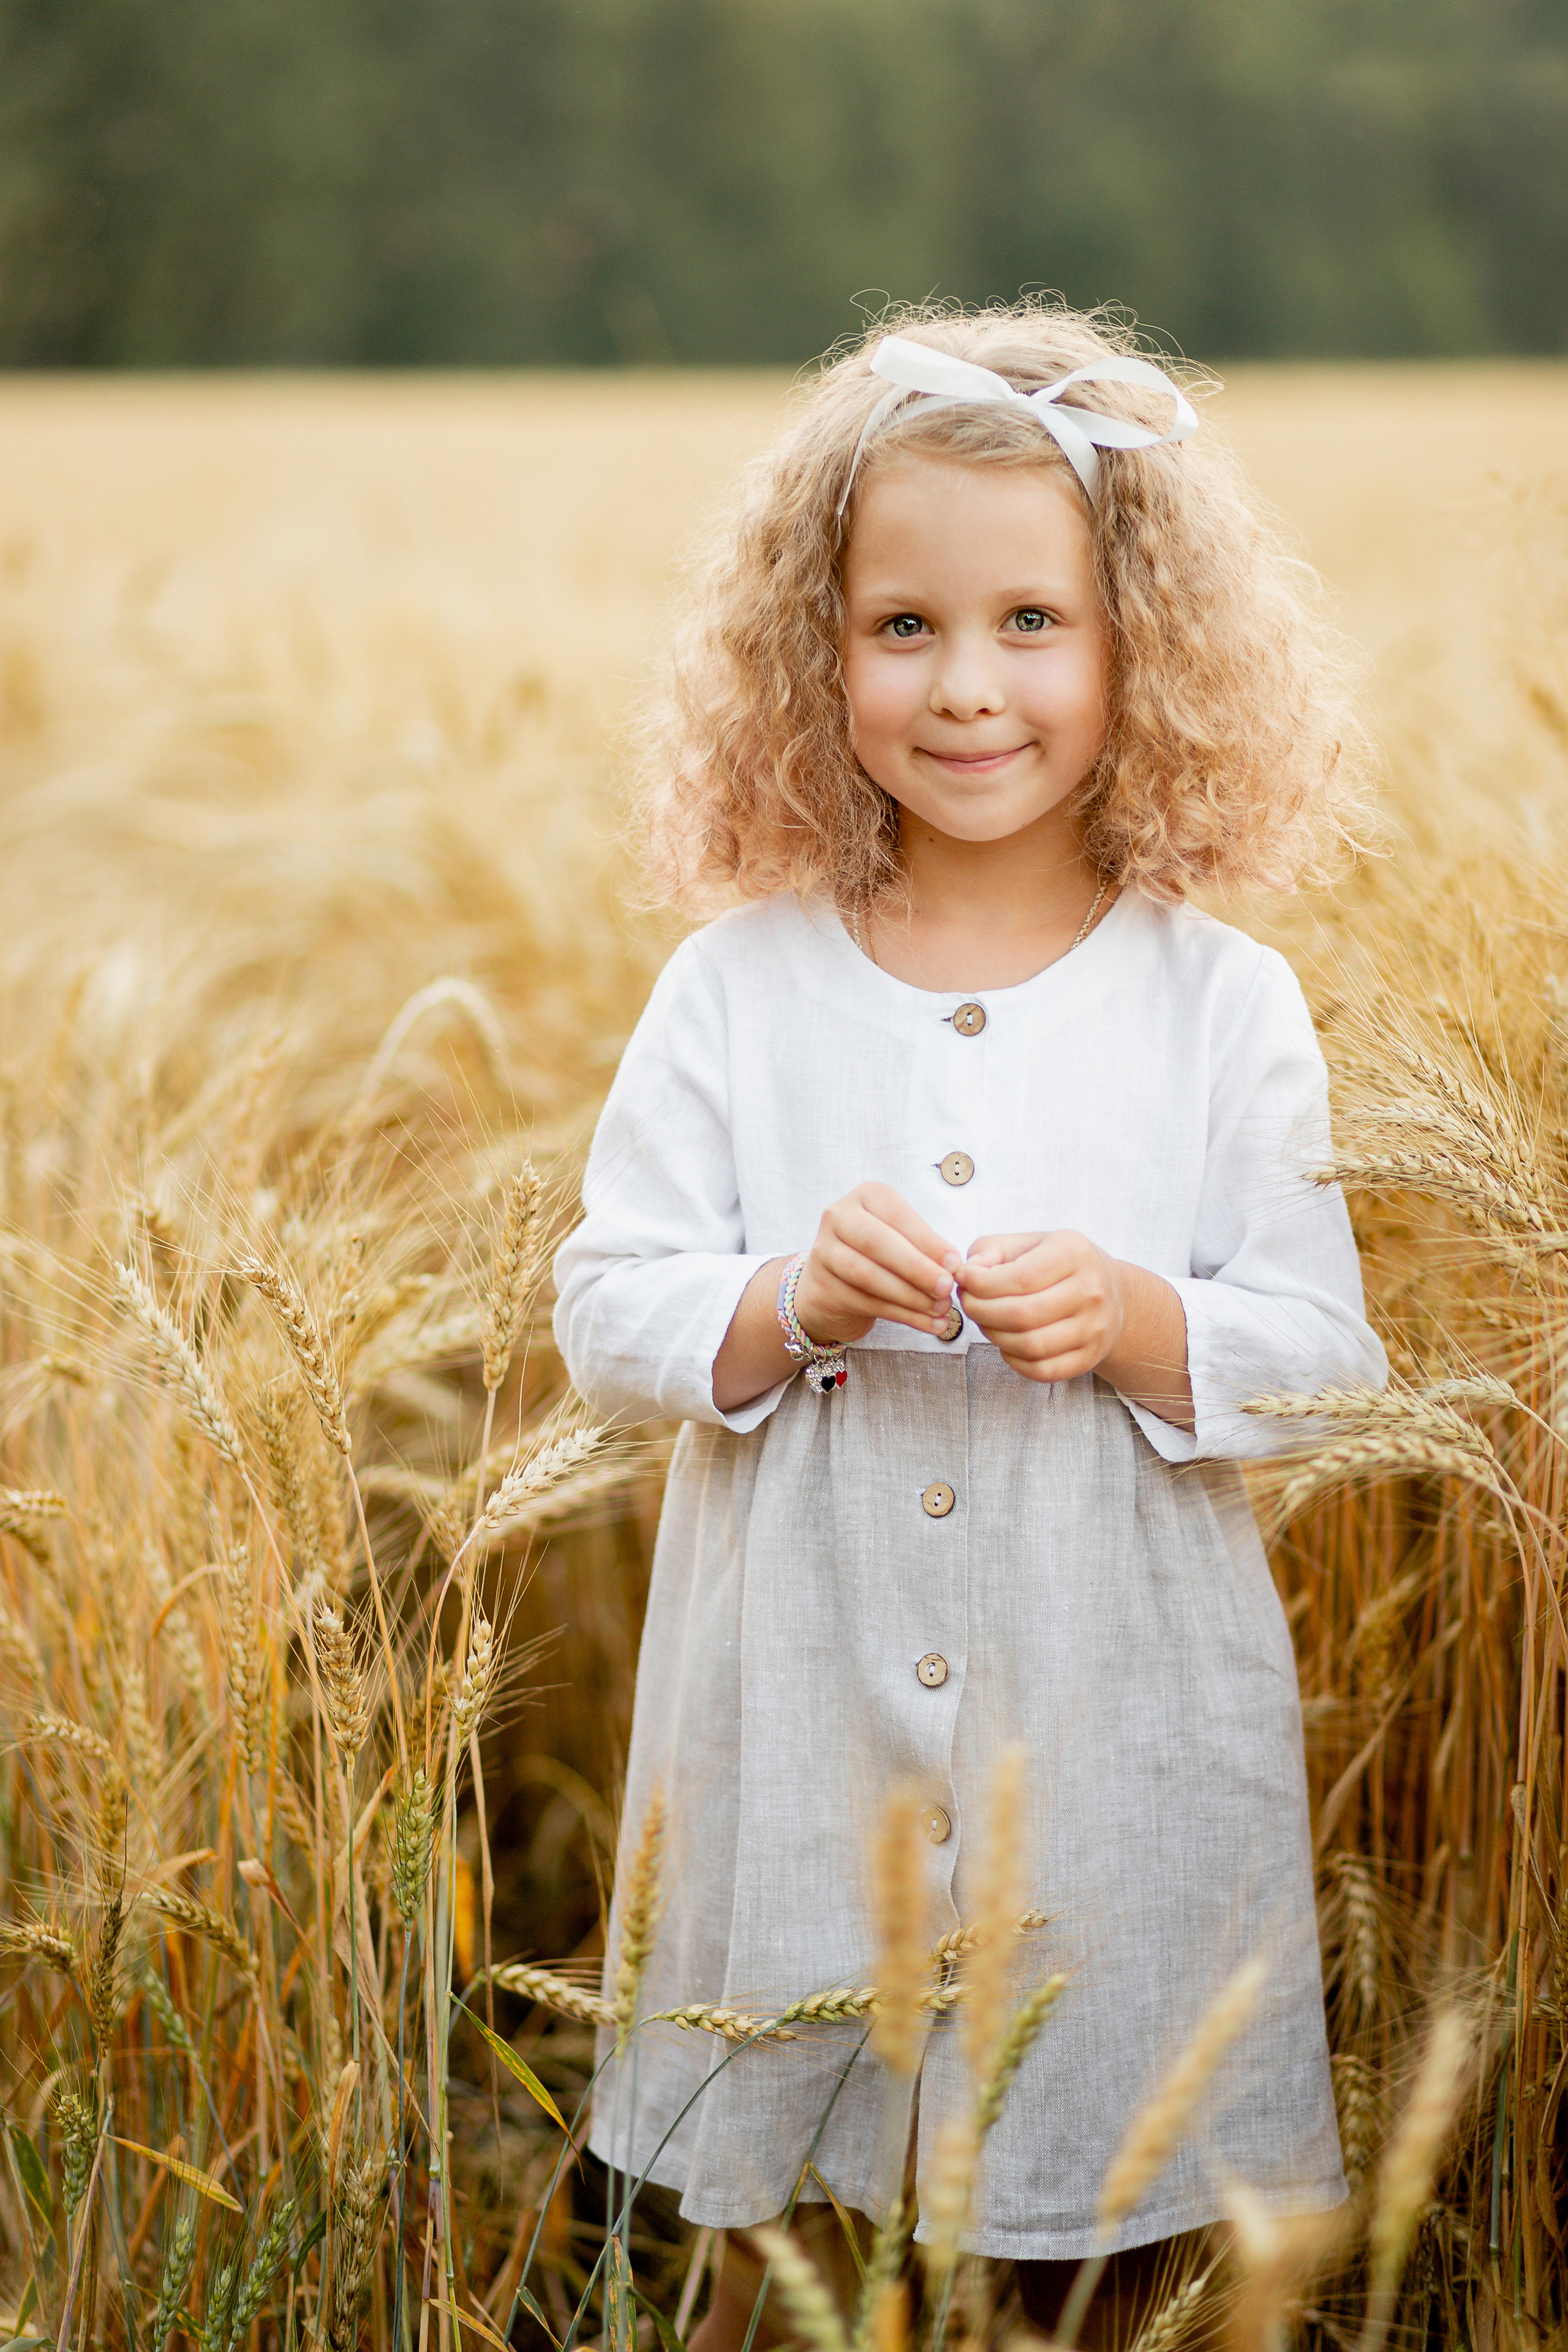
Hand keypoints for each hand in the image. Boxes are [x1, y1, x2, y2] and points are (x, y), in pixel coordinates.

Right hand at [793, 1182, 961, 1344]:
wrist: (832, 1286)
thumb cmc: (878, 1255)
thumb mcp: (902, 1239)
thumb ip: (925, 1248)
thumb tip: (954, 1268)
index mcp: (865, 1196)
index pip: (896, 1215)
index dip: (927, 1241)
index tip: (954, 1264)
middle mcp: (838, 1218)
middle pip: (876, 1242)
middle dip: (916, 1267)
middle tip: (946, 1288)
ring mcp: (824, 1252)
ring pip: (867, 1275)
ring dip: (909, 1295)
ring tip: (939, 1308)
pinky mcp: (822, 1288)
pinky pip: (865, 1302)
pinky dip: (901, 1315)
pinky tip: (927, 1324)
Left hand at [956, 1229, 1126, 1382]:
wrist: (1114, 1295)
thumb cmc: (1061, 1265)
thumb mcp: (1032, 1242)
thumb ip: (993, 1249)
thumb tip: (967, 1270)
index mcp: (1075, 1254)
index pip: (1020, 1278)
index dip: (982, 1284)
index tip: (963, 1280)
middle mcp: (1091, 1292)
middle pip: (1022, 1315)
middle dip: (981, 1311)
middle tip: (969, 1304)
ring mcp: (1094, 1329)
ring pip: (1030, 1345)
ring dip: (994, 1337)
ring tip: (986, 1322)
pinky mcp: (1089, 1358)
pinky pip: (1042, 1370)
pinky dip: (1014, 1360)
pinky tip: (1006, 1343)